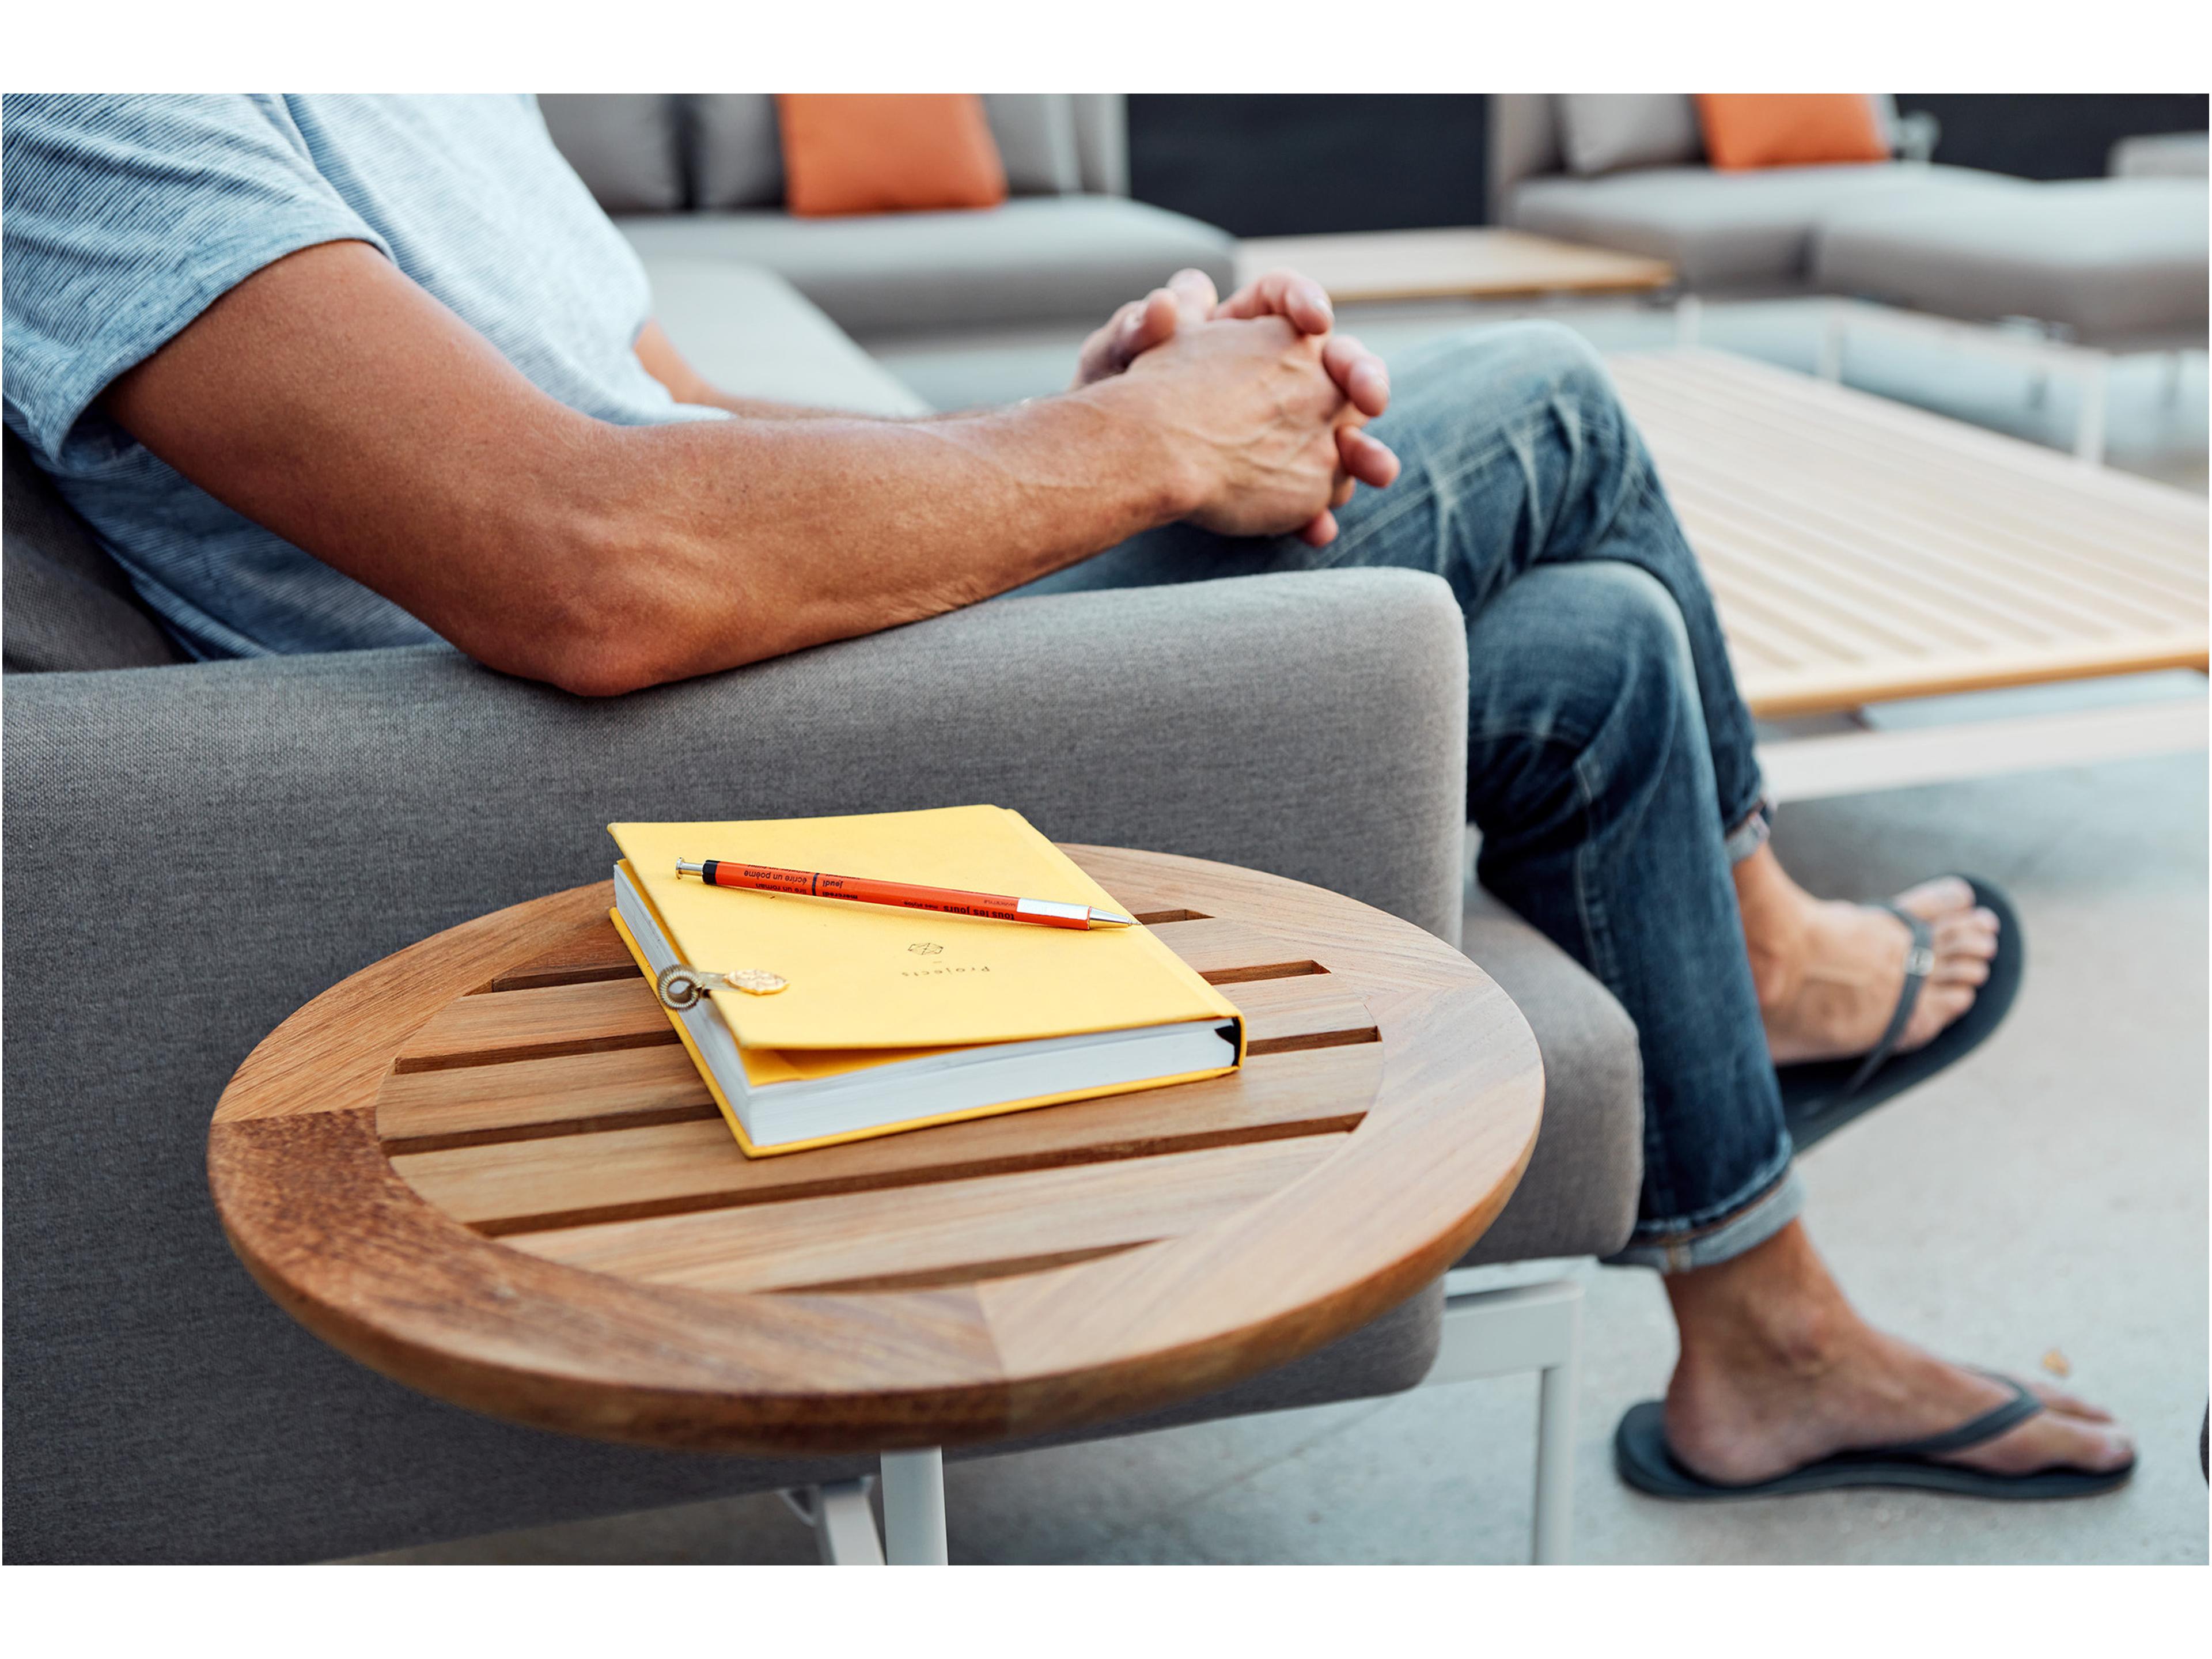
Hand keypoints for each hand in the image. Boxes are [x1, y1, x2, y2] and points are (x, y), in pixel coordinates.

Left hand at [1074, 268, 1397, 544]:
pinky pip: (1312, 494)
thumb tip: (1164, 305)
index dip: (1305, 302)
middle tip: (1372, 398)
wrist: (1110, 462)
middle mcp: (1278, 371)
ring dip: (1365, 454)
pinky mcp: (1283, 480)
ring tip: (1378, 471)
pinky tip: (1317, 531)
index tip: (1314, 320)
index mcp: (1242, 325)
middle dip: (1363, 377)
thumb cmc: (1113, 396)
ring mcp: (1288, 428)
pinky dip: (1316, 513)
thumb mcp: (1117, 357)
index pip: (1285, 297)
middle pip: (1337, 362)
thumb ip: (1139, 328)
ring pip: (1341, 434)